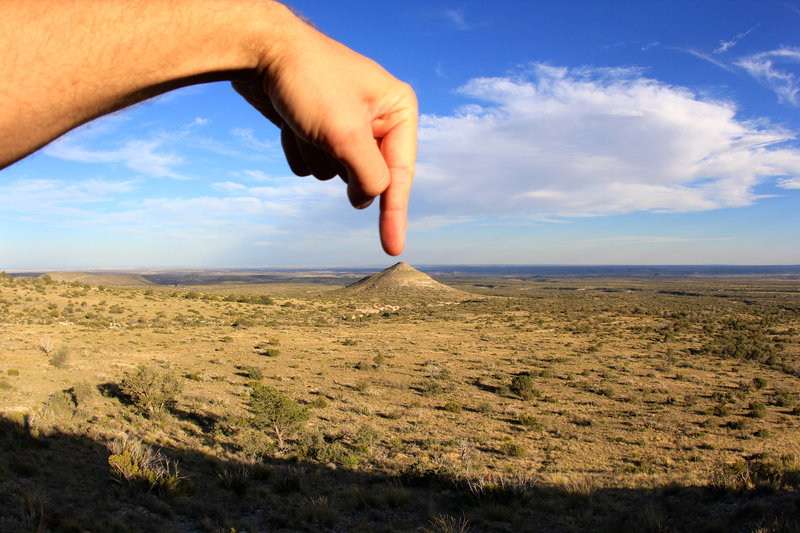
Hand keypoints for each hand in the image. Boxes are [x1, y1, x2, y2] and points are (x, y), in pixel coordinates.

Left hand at [233, 20, 416, 255]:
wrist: (257, 50)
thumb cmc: (308, 82)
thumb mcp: (346, 135)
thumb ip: (368, 176)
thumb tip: (369, 200)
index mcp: (398, 109)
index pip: (401, 173)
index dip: (395, 213)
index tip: (393, 249)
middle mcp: (378, 117)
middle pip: (366, 174)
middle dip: (339, 161)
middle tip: (324, 131)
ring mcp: (346, 124)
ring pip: (335, 172)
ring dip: (314, 155)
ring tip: (303, 120)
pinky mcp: (318, 130)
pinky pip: (312, 164)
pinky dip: (298, 151)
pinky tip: (290, 124)